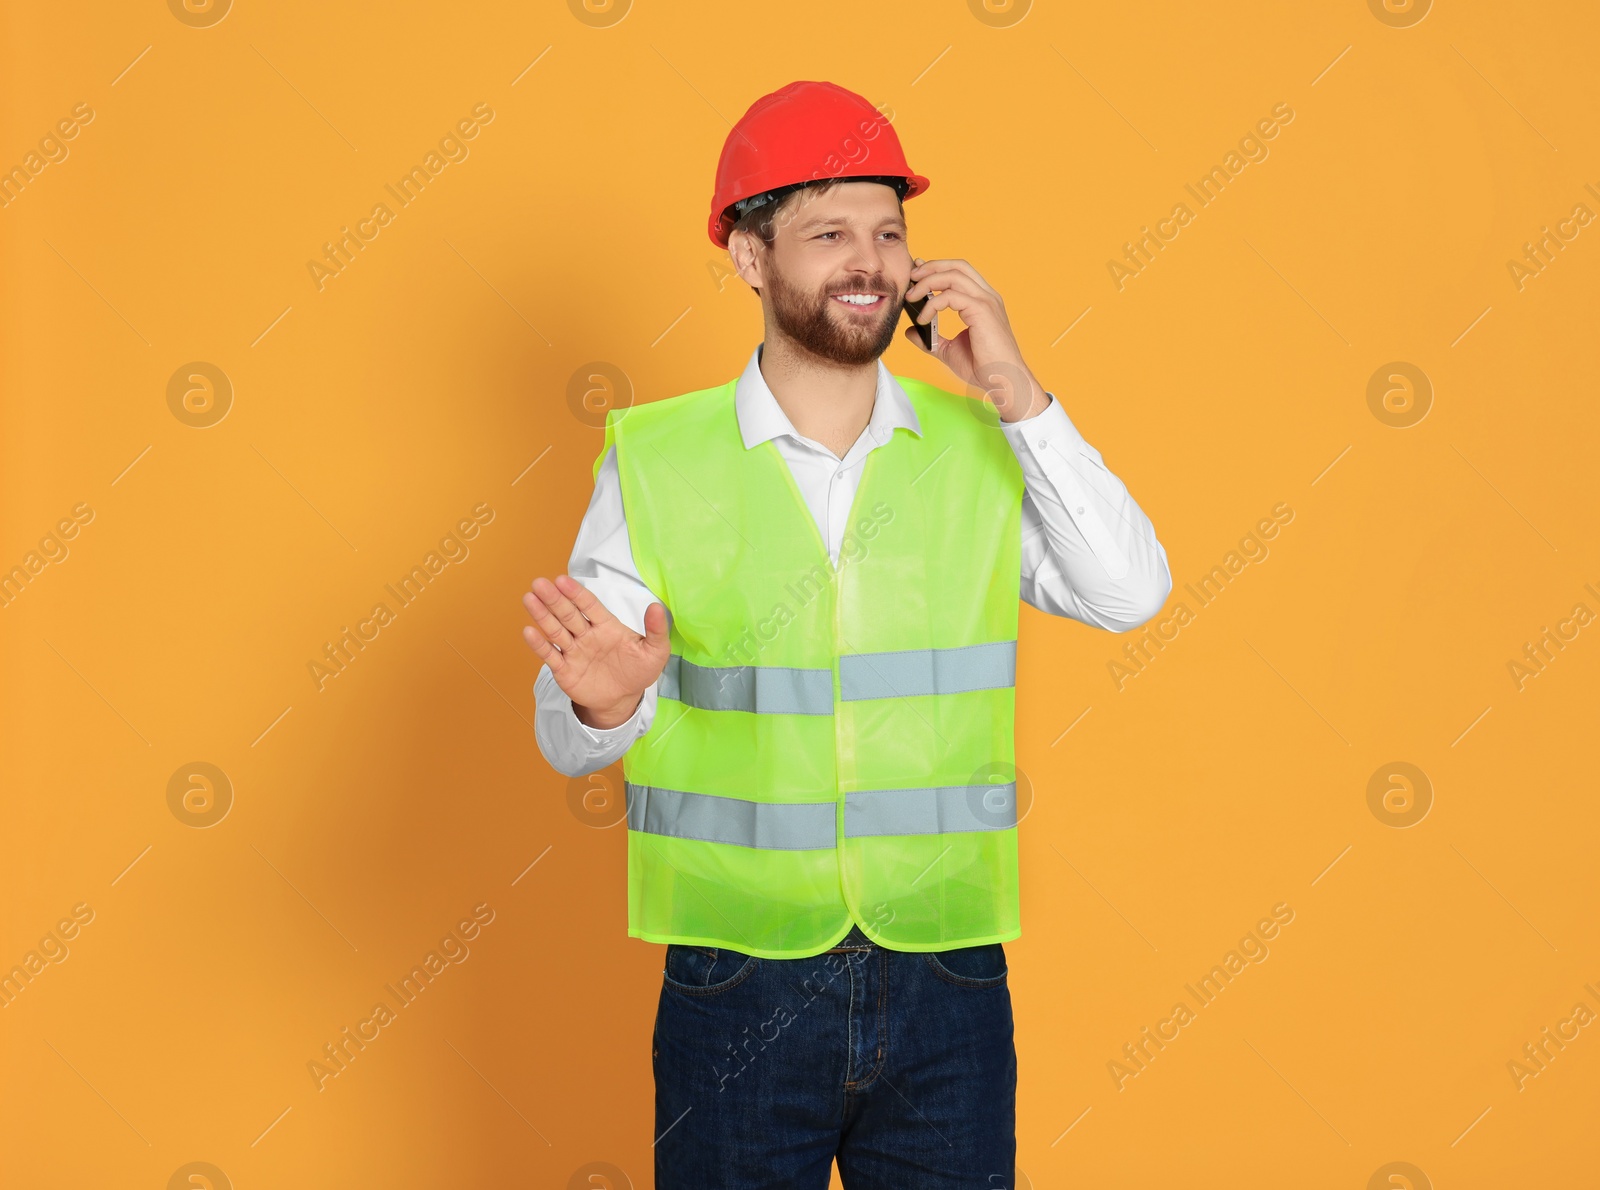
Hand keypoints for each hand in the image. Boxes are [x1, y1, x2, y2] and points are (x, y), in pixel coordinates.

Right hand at [522, 575, 669, 728]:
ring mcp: (574, 651)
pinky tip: (529, 631)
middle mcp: (586, 635)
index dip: (576, 593)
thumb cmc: (638, 671)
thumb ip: (656, 630)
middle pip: (568, 614)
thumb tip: (657, 607)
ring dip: (542, 615)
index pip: (589, 605)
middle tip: (539, 583)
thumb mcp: (654, 652)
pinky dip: (540, 645)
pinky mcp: (565, 670)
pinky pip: (550, 656)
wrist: (624, 699)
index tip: (562, 580)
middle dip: (554, 599)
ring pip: (556, 631)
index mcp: (606, 625)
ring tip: (529, 599)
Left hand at [903, 256, 1047, 421]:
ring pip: (953, 275)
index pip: (959, 272)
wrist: (1002, 381)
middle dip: (931, 267)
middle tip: (910, 278)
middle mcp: (987, 296)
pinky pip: (950, 296)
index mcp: (983, 301)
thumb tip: (911, 331)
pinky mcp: (982, 311)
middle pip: (957, 266)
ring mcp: (986, 301)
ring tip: (912, 296)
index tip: (916, 274)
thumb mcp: (948, 350)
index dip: (937, 268)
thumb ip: (930, 339)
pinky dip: (932, 304)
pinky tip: (924, 318)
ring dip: (928, 282)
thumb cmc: (983, 368)